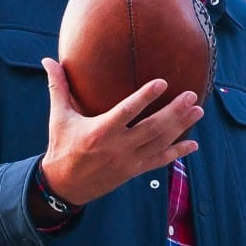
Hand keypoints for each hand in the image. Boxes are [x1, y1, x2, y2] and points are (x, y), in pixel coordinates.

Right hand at [39, 57, 203, 205]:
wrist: (64, 185)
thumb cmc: (61, 145)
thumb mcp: (58, 117)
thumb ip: (57, 87)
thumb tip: (48, 60)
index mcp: (99, 132)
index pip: (126, 112)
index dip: (145, 97)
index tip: (163, 82)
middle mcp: (117, 147)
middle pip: (152, 128)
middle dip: (174, 112)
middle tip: (192, 95)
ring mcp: (129, 161)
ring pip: (160, 143)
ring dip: (181, 127)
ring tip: (198, 110)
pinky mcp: (134, 171)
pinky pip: (160, 161)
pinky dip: (178, 153)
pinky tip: (193, 144)